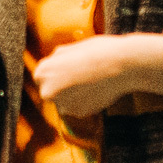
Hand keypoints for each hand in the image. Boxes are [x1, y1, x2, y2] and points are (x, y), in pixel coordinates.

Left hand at [33, 33, 162, 117]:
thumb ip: (56, 59)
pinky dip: (86, 101)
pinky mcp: (80, 114)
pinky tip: (97, 89)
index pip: (42, 76)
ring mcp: (63, 105)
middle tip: (81, 75)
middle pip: (52, 91)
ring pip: (66, 101)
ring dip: (74, 95)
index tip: (70, 68)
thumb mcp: (70, 48)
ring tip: (90, 81)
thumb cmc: (96, 51)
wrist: (120, 65)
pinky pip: (79, 107)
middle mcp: (47, 92)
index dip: (57, 72)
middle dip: (63, 86)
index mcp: (42, 72)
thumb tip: (53, 63)